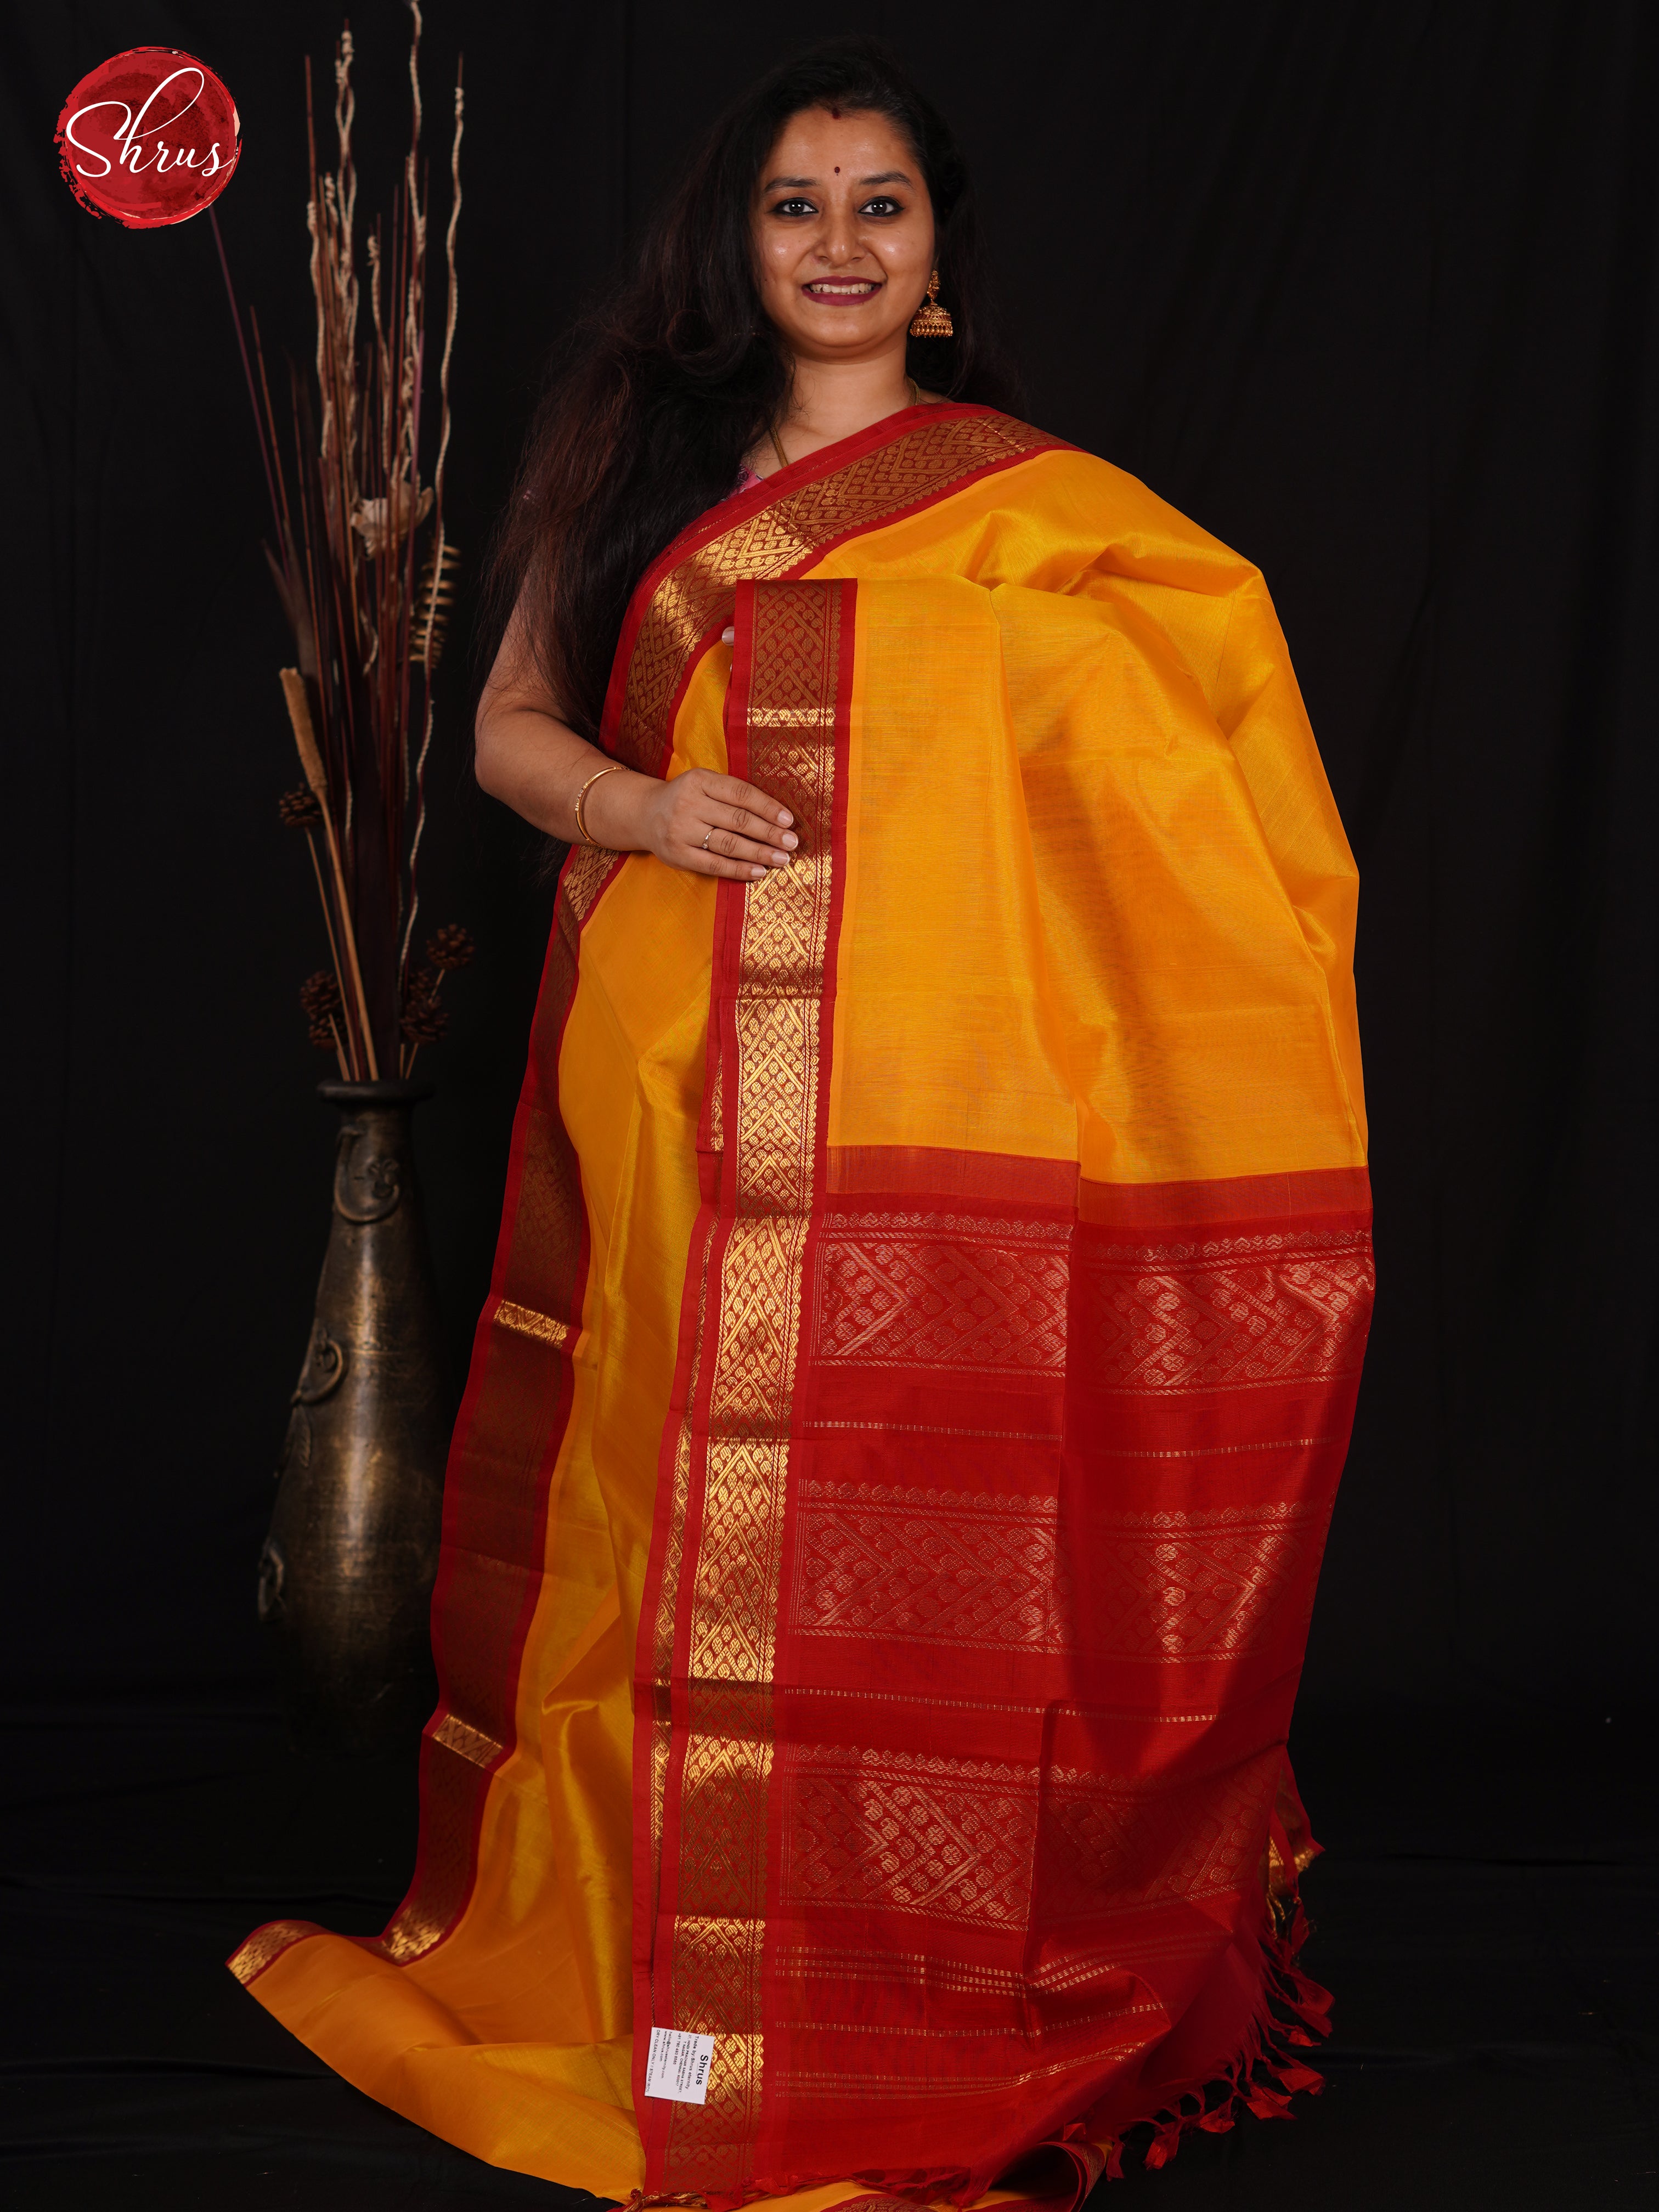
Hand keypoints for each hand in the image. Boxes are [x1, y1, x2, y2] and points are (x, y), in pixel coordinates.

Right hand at [590, 765, 798, 879]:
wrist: (643, 814)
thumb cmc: (686, 798)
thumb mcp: (704, 784)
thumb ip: (733, 793)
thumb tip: (777, 814)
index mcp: (700, 780)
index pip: (741, 794)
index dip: (768, 807)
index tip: (789, 820)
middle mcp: (689, 804)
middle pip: (738, 820)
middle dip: (769, 833)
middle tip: (792, 843)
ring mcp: (681, 831)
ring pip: (729, 844)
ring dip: (760, 853)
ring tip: (782, 859)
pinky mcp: (678, 855)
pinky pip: (715, 864)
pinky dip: (740, 869)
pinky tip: (760, 871)